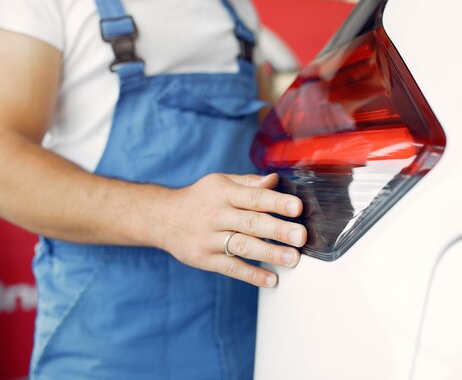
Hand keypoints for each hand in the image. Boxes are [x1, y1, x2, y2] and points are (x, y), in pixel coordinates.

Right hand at [159, 173, 305, 287]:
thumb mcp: (220, 182)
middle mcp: (216, 214)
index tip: (297, 207)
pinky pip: (231, 268)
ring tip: (293, 259)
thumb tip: (275, 181)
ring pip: (242, 246)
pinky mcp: (204, 259)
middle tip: (300, 236)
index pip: (253, 197)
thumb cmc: (200, 198)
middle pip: (251, 222)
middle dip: (278, 229)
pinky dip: (252, 275)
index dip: (276, 202)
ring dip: (269, 253)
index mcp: (223, 192)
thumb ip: (249, 183)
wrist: (161, 218)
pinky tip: (271, 280)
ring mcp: (209, 238)